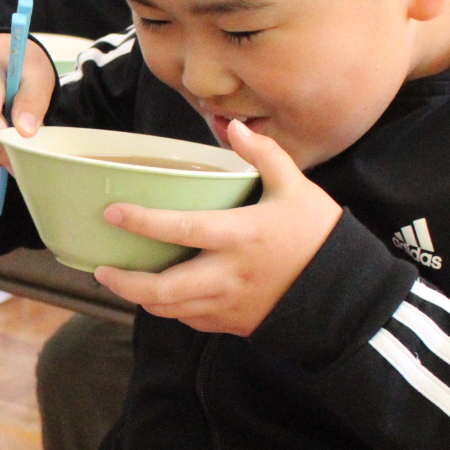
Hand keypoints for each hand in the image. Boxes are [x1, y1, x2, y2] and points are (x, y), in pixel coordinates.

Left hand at [92, 120, 342, 337]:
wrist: (348, 293)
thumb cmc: (320, 237)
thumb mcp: (298, 188)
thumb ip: (265, 156)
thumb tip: (234, 126)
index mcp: (241, 236)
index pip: (181, 230)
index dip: (143, 222)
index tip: (112, 213)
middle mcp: (228, 275)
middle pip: (161, 289)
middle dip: (124, 283)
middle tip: (101, 268)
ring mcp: (229, 304)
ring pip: (169, 310)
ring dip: (140, 298)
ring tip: (121, 282)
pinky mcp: (233, 323)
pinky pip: (190, 320)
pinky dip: (169, 309)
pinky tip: (160, 295)